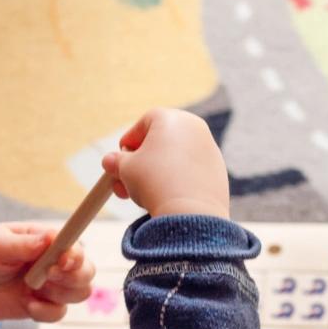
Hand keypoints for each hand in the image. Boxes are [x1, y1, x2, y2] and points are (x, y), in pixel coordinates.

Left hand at [0, 224, 95, 328]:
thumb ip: (23, 244)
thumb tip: (50, 238)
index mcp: (46, 240)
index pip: (75, 244)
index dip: (75, 254)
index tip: (62, 260)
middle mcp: (55, 261)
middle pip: (87, 270)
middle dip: (73, 276)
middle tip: (48, 276)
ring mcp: (52, 285)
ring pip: (81, 292)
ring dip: (60, 293)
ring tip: (32, 288)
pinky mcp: (44, 305)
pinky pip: (60, 313)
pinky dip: (46, 311)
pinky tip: (28, 304)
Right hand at [101, 108, 229, 218]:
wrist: (190, 210)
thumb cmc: (154, 182)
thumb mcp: (126, 169)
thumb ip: (116, 162)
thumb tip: (109, 162)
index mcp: (171, 118)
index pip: (143, 123)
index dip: (129, 142)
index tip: (120, 159)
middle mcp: (194, 127)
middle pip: (161, 141)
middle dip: (140, 162)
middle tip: (126, 182)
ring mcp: (209, 148)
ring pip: (176, 157)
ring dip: (157, 172)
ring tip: (143, 194)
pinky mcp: (218, 169)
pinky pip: (190, 171)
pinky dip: (177, 180)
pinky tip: (167, 197)